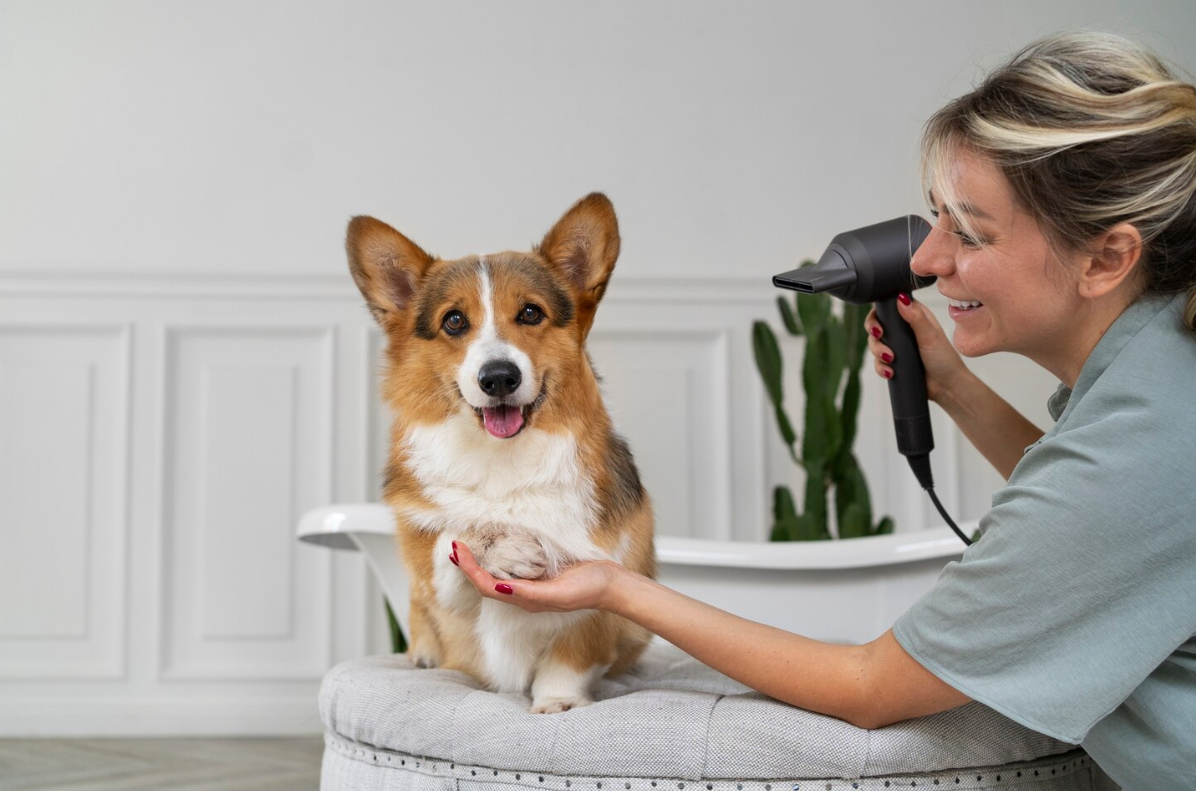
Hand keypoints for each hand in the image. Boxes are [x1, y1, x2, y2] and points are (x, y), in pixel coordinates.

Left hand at [451, 541, 624, 613]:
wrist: (611, 585)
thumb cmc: (589, 589)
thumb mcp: (559, 593)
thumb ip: (530, 593)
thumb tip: (500, 587)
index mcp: (525, 600)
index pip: (487, 586)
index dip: (469, 570)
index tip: (457, 551)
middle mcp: (524, 594)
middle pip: (486, 581)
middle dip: (468, 566)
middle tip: (455, 546)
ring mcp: (532, 584)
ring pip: (497, 574)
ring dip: (480, 562)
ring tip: (467, 547)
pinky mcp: (541, 573)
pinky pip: (513, 566)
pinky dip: (498, 556)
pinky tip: (496, 545)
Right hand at [864, 294, 968, 402]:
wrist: (946, 387)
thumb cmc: (944, 359)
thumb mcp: (930, 336)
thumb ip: (916, 317)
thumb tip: (902, 298)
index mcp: (914, 317)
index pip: (888, 307)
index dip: (878, 313)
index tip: (878, 324)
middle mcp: (904, 329)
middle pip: (877, 326)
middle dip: (874, 335)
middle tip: (879, 338)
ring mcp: (898, 346)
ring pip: (875, 344)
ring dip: (878, 352)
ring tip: (891, 360)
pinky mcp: (894, 362)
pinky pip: (878, 362)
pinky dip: (880, 367)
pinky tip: (890, 372)